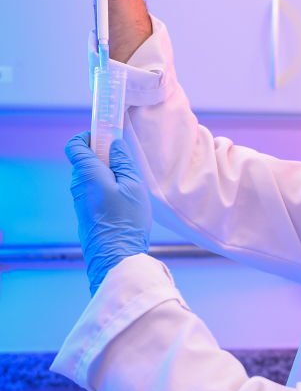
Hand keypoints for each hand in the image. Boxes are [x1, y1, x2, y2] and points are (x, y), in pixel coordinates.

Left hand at [65, 133, 150, 294]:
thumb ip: (123, 162)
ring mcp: (80, 199)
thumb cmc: (126, 220)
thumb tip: (114, 144)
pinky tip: (124, 198)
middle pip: (85, 158)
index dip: (89, 135)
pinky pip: (93, 189)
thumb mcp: (133, 185)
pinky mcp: (86, 211)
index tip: (108, 134)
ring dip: (107, 172)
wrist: (116, 255)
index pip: (76, 144)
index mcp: (87, 173)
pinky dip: (106, 185)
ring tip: (130, 183)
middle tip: (127, 161)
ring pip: (90, 174)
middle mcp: (78, 184)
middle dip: (104, 154)